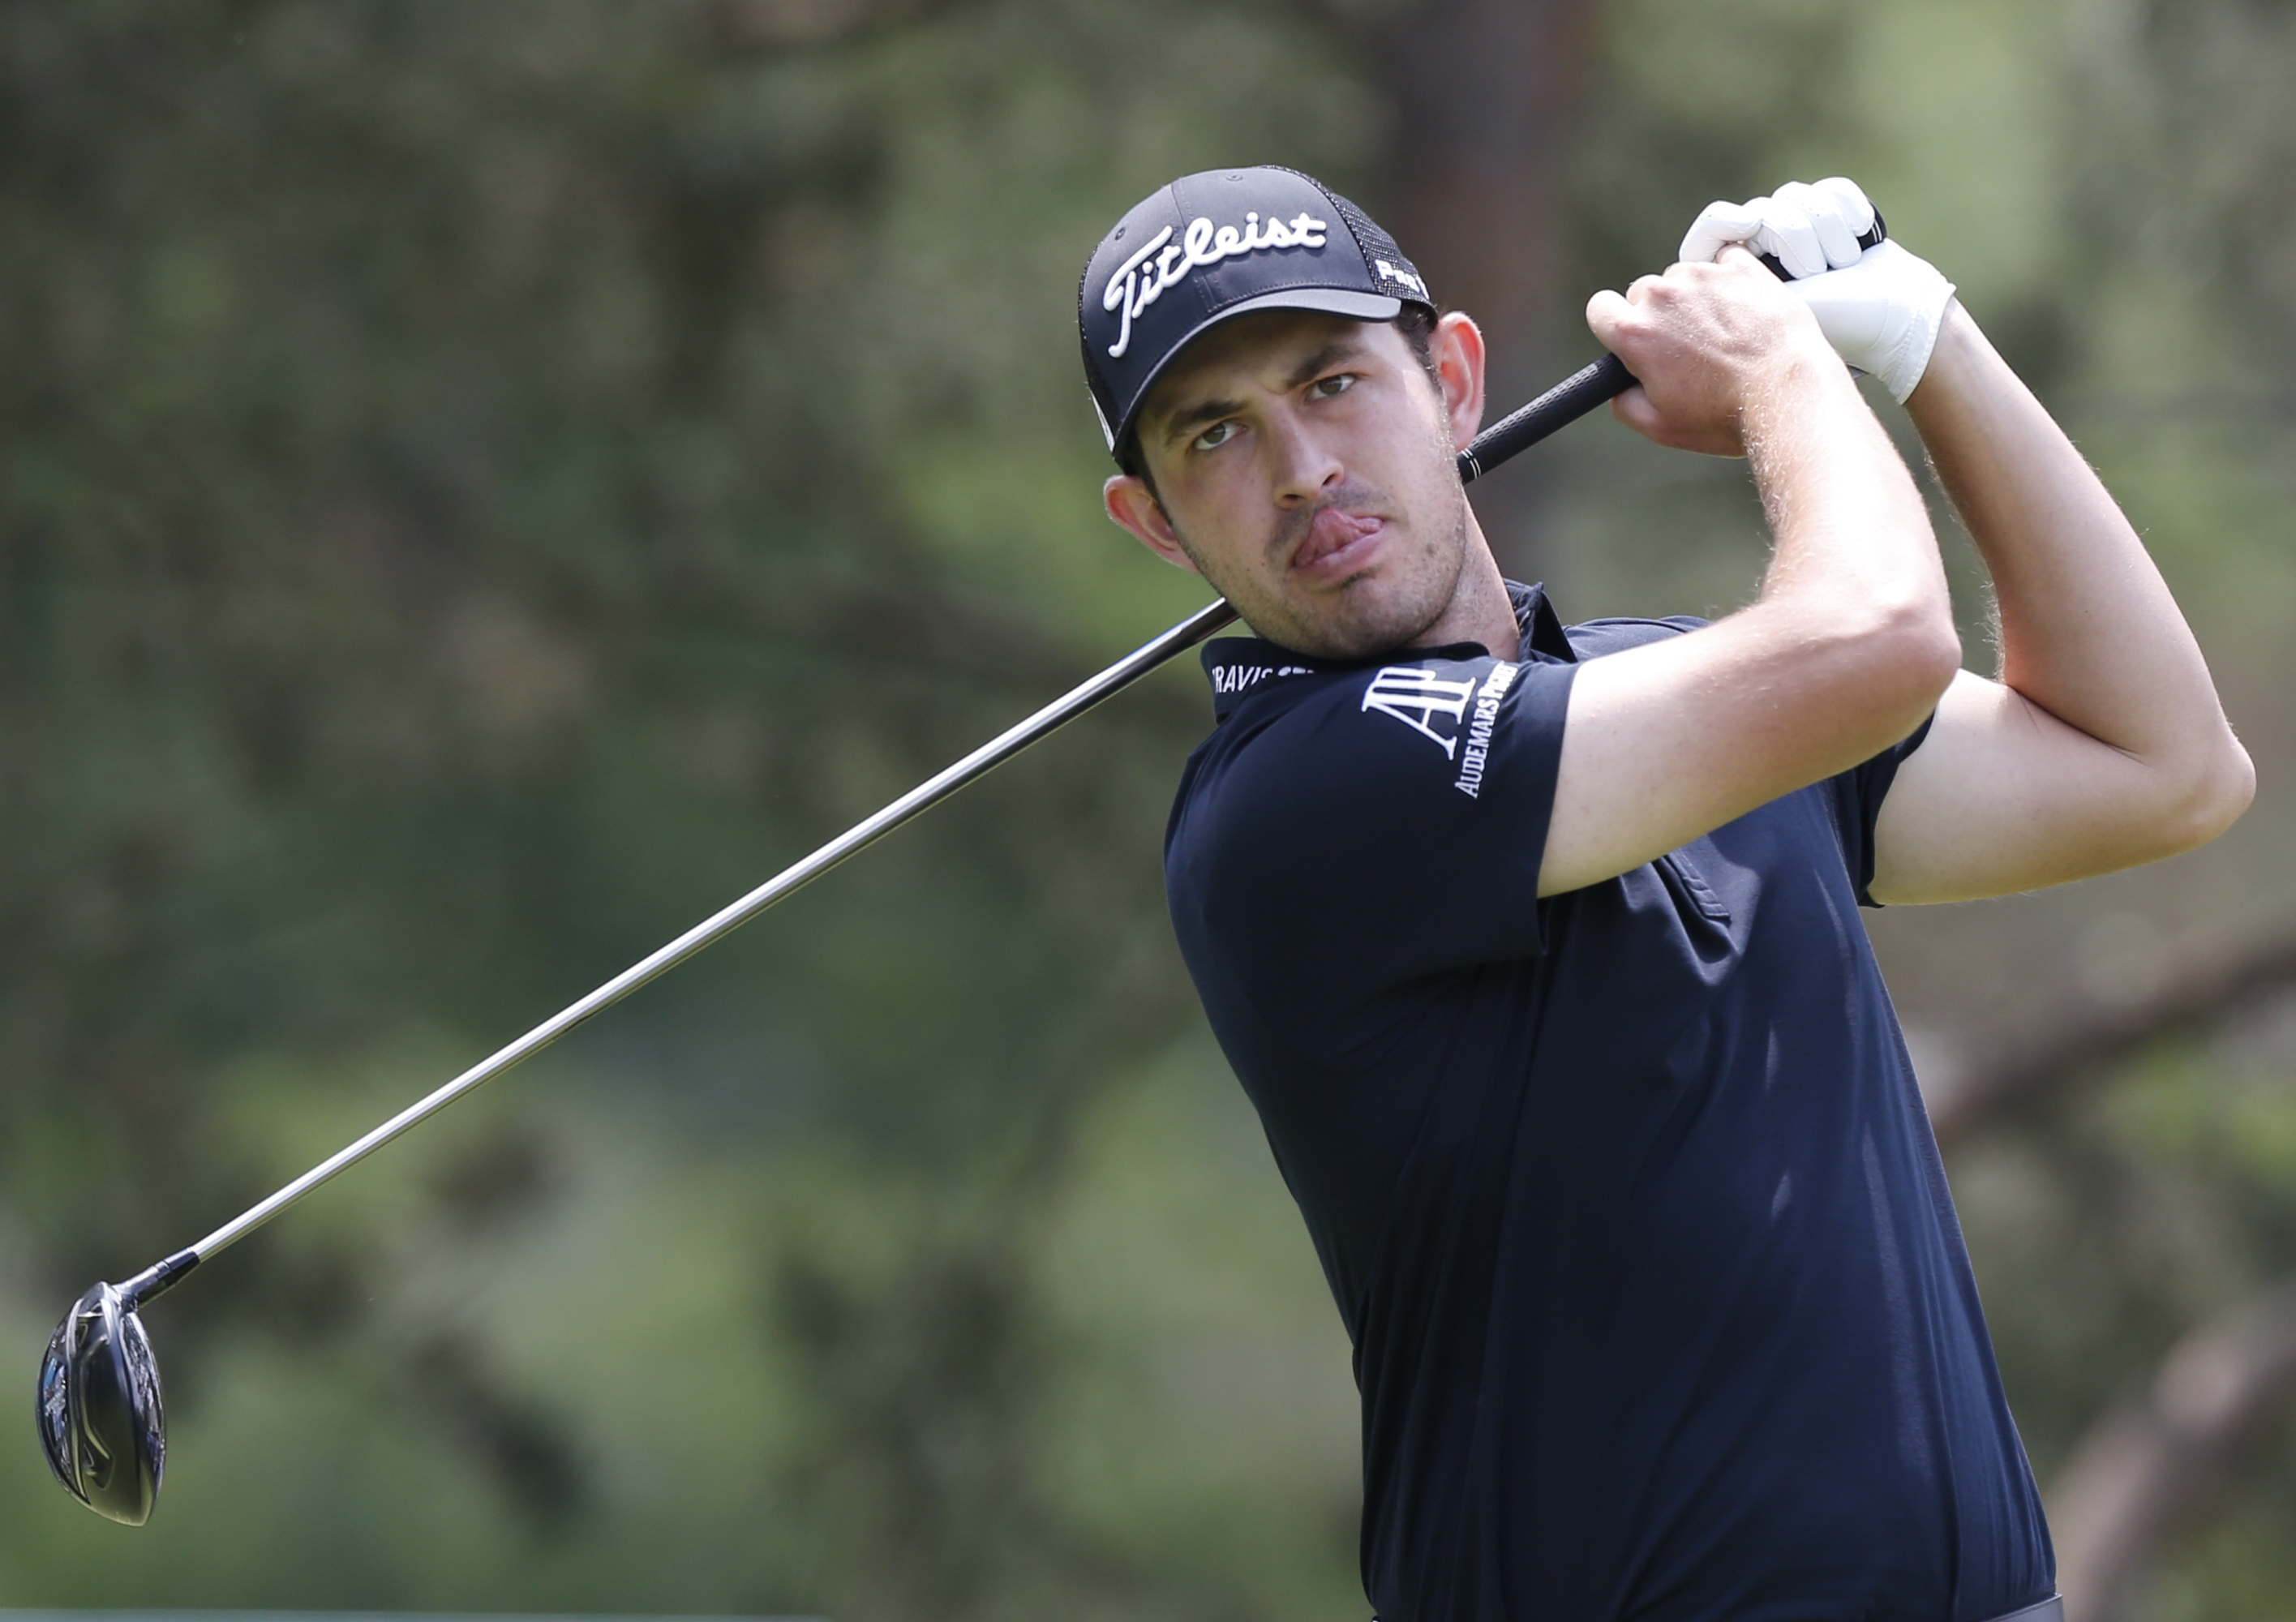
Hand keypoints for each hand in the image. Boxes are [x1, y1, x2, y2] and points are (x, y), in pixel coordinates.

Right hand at [1585, 246, 1841, 456]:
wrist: (1788, 394)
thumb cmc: (1724, 416)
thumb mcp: (1659, 427)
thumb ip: (1623, 403)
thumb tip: (1618, 387)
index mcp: (1635, 333)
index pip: (1599, 308)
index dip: (1614, 326)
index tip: (1634, 340)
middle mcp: (1663, 296)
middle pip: (1643, 292)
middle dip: (1659, 316)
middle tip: (1688, 348)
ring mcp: (1704, 276)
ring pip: (1683, 277)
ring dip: (1694, 298)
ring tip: (1723, 334)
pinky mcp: (1743, 268)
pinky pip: (1724, 261)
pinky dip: (1729, 281)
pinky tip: (1741, 310)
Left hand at [1680, 178, 1955, 403]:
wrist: (1895, 319)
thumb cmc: (1833, 329)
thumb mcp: (1774, 312)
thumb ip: (1734, 286)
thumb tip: (1704, 262)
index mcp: (1741, 276)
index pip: (1712, 232)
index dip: (1722, 223)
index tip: (1747, 226)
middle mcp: (1767, 247)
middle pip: (1762, 210)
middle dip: (1798, 244)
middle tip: (1817, 277)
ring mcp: (1803, 229)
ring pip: (1797, 198)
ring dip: (1828, 236)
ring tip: (1841, 268)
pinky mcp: (1838, 214)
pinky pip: (1833, 190)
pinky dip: (1851, 212)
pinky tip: (1861, 241)